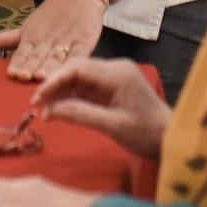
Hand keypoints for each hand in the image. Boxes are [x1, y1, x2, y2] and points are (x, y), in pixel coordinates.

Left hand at [0, 0, 103, 81]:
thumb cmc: (51, 14)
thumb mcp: (26, 27)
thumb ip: (3, 39)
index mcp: (32, 37)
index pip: (23, 53)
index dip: (18, 63)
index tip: (12, 74)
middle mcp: (47, 40)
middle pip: (38, 56)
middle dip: (30, 67)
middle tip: (23, 77)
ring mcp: (66, 41)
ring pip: (56, 56)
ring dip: (49, 66)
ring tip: (42, 76)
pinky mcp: (84, 43)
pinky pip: (77, 54)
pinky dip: (72, 62)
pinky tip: (68, 70)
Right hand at [34, 57, 168, 159]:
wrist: (170, 139)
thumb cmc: (145, 134)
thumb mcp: (112, 126)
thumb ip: (80, 114)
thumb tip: (49, 111)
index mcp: (117, 73)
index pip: (78, 68)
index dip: (54, 80)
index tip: (37, 98)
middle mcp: (115, 68)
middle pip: (77, 68)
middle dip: (55, 85)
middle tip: (36, 105)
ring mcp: (114, 75)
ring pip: (80, 76)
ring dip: (62, 91)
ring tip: (45, 110)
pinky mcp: (113, 85)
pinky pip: (87, 85)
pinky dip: (73, 95)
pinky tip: (60, 107)